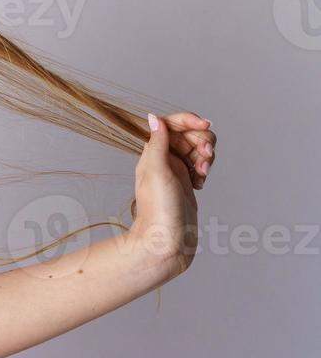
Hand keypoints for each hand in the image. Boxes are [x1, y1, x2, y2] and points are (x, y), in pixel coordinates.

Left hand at [129, 112, 202, 279]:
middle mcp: (162, 158)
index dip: (189, 120)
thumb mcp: (157, 171)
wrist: (167, 240)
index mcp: (152, 151)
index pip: (171, 123)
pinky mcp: (187, 182)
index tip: (205, 124)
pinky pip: (201, 164)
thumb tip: (153, 117)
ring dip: (206, 154)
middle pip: (189, 134)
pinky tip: (201, 183)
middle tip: (205, 157)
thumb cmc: (158, 209)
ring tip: (203, 172)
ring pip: (197, 148)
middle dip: (202, 140)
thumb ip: (156, 143)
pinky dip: (205, 168)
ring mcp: (175, 170)